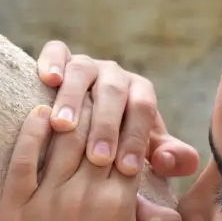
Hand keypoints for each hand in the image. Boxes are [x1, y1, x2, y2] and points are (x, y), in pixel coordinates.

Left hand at [0, 99, 182, 220]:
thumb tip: (156, 192)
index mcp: (119, 206)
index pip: (129, 145)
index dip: (132, 124)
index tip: (132, 110)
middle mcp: (83, 197)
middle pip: (94, 133)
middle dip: (101, 108)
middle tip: (101, 88)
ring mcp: (45, 202)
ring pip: (60, 140)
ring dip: (68, 111)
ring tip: (72, 93)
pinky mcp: (13, 210)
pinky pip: (21, 160)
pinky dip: (30, 132)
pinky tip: (38, 115)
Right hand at [37, 41, 200, 178]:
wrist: (82, 134)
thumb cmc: (117, 150)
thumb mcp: (145, 158)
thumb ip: (171, 160)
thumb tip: (166, 160)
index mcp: (139, 93)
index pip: (143, 109)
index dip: (136, 138)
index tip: (126, 169)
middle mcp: (115, 75)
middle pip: (114, 90)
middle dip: (106, 126)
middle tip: (99, 158)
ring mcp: (87, 65)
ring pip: (83, 71)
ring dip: (73, 99)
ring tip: (64, 127)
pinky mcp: (59, 59)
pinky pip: (57, 51)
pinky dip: (53, 61)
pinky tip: (49, 81)